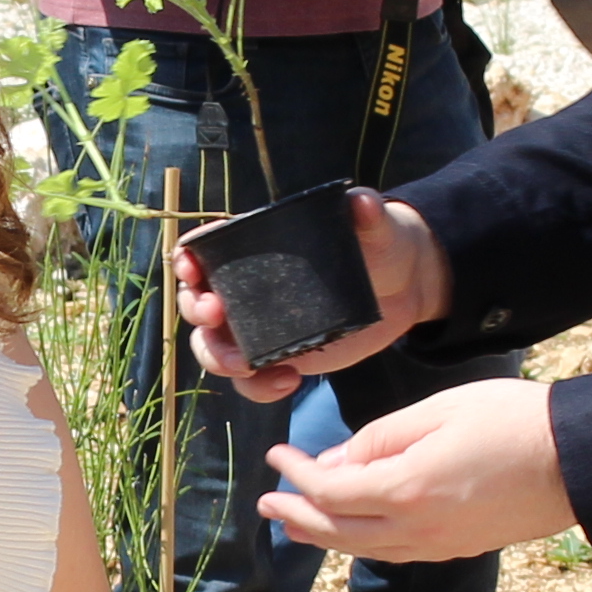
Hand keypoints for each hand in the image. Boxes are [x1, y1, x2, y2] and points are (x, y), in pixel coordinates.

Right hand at [178, 194, 447, 397]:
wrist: (403, 288)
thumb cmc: (379, 242)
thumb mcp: (375, 225)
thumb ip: (367, 212)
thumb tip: (363, 203)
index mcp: (256, 247)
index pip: (207, 247)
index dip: (188, 258)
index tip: (191, 268)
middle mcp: (246, 288)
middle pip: (197, 301)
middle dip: (196, 311)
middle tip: (217, 315)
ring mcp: (257, 326)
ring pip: (213, 347)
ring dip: (218, 358)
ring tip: (248, 366)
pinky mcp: (277, 357)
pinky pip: (250, 381)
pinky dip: (257, 388)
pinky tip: (288, 382)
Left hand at [257, 375, 576, 562]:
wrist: (579, 459)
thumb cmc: (512, 419)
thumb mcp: (437, 412)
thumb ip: (380, 438)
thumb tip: (335, 462)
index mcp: (406, 489)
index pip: (329, 490)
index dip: (296, 474)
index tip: (277, 456)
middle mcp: (417, 529)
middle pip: (338, 532)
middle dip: (297, 517)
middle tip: (268, 504)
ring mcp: (440, 545)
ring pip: (365, 550)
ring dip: (324, 537)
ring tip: (296, 525)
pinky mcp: (460, 548)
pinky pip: (396, 553)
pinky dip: (362, 544)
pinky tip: (354, 534)